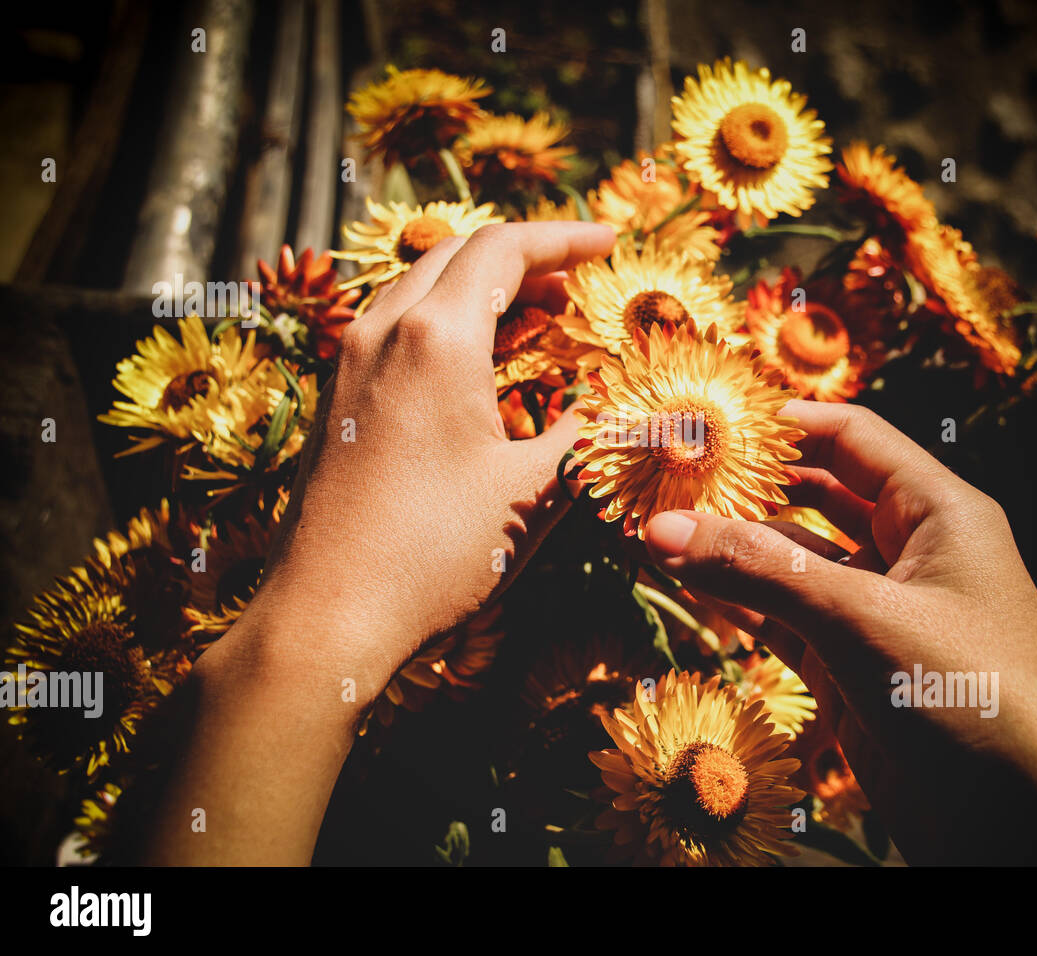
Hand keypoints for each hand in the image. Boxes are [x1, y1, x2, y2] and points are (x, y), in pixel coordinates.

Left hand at [239, 220, 615, 704]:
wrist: (324, 616)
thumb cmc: (433, 555)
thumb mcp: (532, 495)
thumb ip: (584, 439)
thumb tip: (620, 414)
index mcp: (436, 339)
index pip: (504, 248)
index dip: (565, 237)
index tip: (611, 245)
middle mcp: (382, 331)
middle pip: (458, 255)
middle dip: (525, 258)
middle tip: (578, 284)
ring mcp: (349, 361)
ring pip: (420, 288)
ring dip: (480, 288)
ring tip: (536, 316)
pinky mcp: (335, 396)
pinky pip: (394, 327)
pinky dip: (445, 322)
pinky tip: (477, 363)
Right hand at [643, 400, 1036, 864]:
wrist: (1026, 824)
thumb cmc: (971, 694)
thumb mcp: (860, 619)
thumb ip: (758, 570)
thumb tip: (660, 527)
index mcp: (939, 513)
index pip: (855, 438)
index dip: (786, 423)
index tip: (712, 418)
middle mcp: (914, 554)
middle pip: (820, 497)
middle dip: (752, 488)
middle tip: (673, 477)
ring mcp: (884, 614)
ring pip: (799, 564)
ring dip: (739, 550)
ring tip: (663, 530)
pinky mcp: (860, 670)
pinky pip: (793, 620)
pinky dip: (748, 604)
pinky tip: (696, 587)